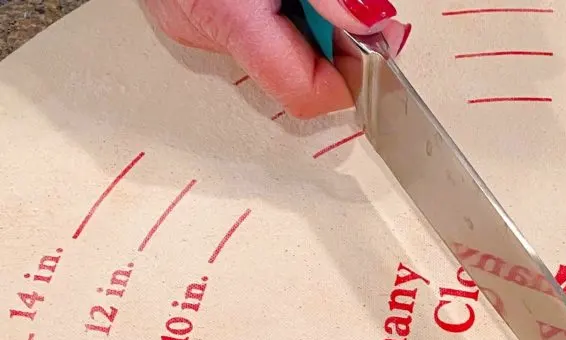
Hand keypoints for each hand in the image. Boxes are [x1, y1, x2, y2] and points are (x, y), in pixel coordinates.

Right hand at [144, 0, 409, 117]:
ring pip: (271, 52)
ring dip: (301, 25)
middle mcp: (203, 33)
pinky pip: (245, 30)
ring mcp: (188, 25)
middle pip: (293, 75)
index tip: (375, 45)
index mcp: (229, 17)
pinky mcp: (181, 12)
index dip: (350, 77)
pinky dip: (270, 11)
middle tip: (343, 6)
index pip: (307, 95)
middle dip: (329, 42)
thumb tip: (369, 26)